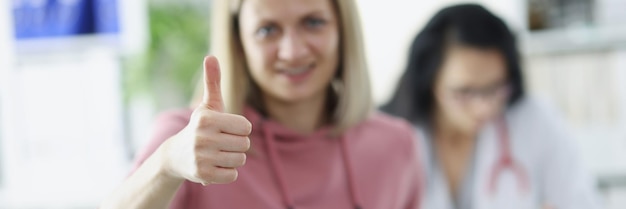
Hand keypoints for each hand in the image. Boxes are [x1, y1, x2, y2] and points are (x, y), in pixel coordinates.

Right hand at [161, 56, 251, 184]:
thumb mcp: (207, 106)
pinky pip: (232, 175)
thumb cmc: (200, 127)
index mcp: (207, 119)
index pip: (246, 126)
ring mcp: (201, 158)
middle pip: (245, 144)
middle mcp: (202, 138)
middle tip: (222, 143)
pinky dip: (227, 172)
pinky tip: (215, 166)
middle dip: (238, 144)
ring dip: (233, 158)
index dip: (240, 128)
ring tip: (217, 154)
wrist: (176, 156)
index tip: (227, 129)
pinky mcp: (203, 175)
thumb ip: (213, 82)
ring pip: (239, 160)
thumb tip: (211, 56)